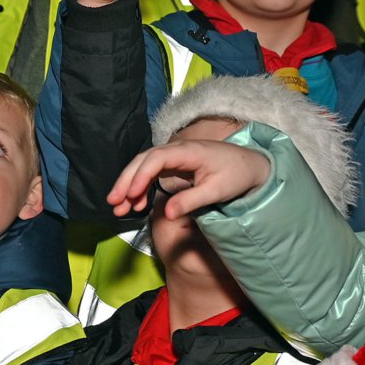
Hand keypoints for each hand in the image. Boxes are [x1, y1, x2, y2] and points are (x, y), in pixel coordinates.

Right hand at [108, 139, 270, 219]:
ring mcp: (174, 156)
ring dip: (129, 184)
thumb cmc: (236, 175)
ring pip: (144, 166)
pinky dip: (140, 186)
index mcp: (189, 151)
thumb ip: (192, 200)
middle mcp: (177, 150)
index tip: (131, 196)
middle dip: (126, 180)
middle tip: (113, 202)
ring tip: (118, 207)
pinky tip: (135, 203)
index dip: (141, 176)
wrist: (250, 165)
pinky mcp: (174, 165)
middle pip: (143, 160)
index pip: (157, 159)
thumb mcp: (217, 191)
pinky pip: (151, 172)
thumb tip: (168, 214)